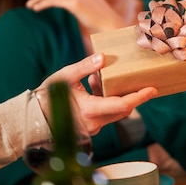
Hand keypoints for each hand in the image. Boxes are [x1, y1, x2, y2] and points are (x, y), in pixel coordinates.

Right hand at [38, 53, 156, 134]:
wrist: (33, 117)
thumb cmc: (47, 96)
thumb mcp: (65, 76)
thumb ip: (84, 67)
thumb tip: (102, 56)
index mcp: (90, 111)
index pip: (123, 106)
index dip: (140, 97)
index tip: (152, 89)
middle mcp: (94, 123)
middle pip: (123, 109)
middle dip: (133, 95)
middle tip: (140, 79)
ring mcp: (93, 127)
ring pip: (115, 112)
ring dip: (116, 95)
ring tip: (99, 78)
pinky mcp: (90, 127)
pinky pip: (106, 114)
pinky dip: (107, 100)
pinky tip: (94, 85)